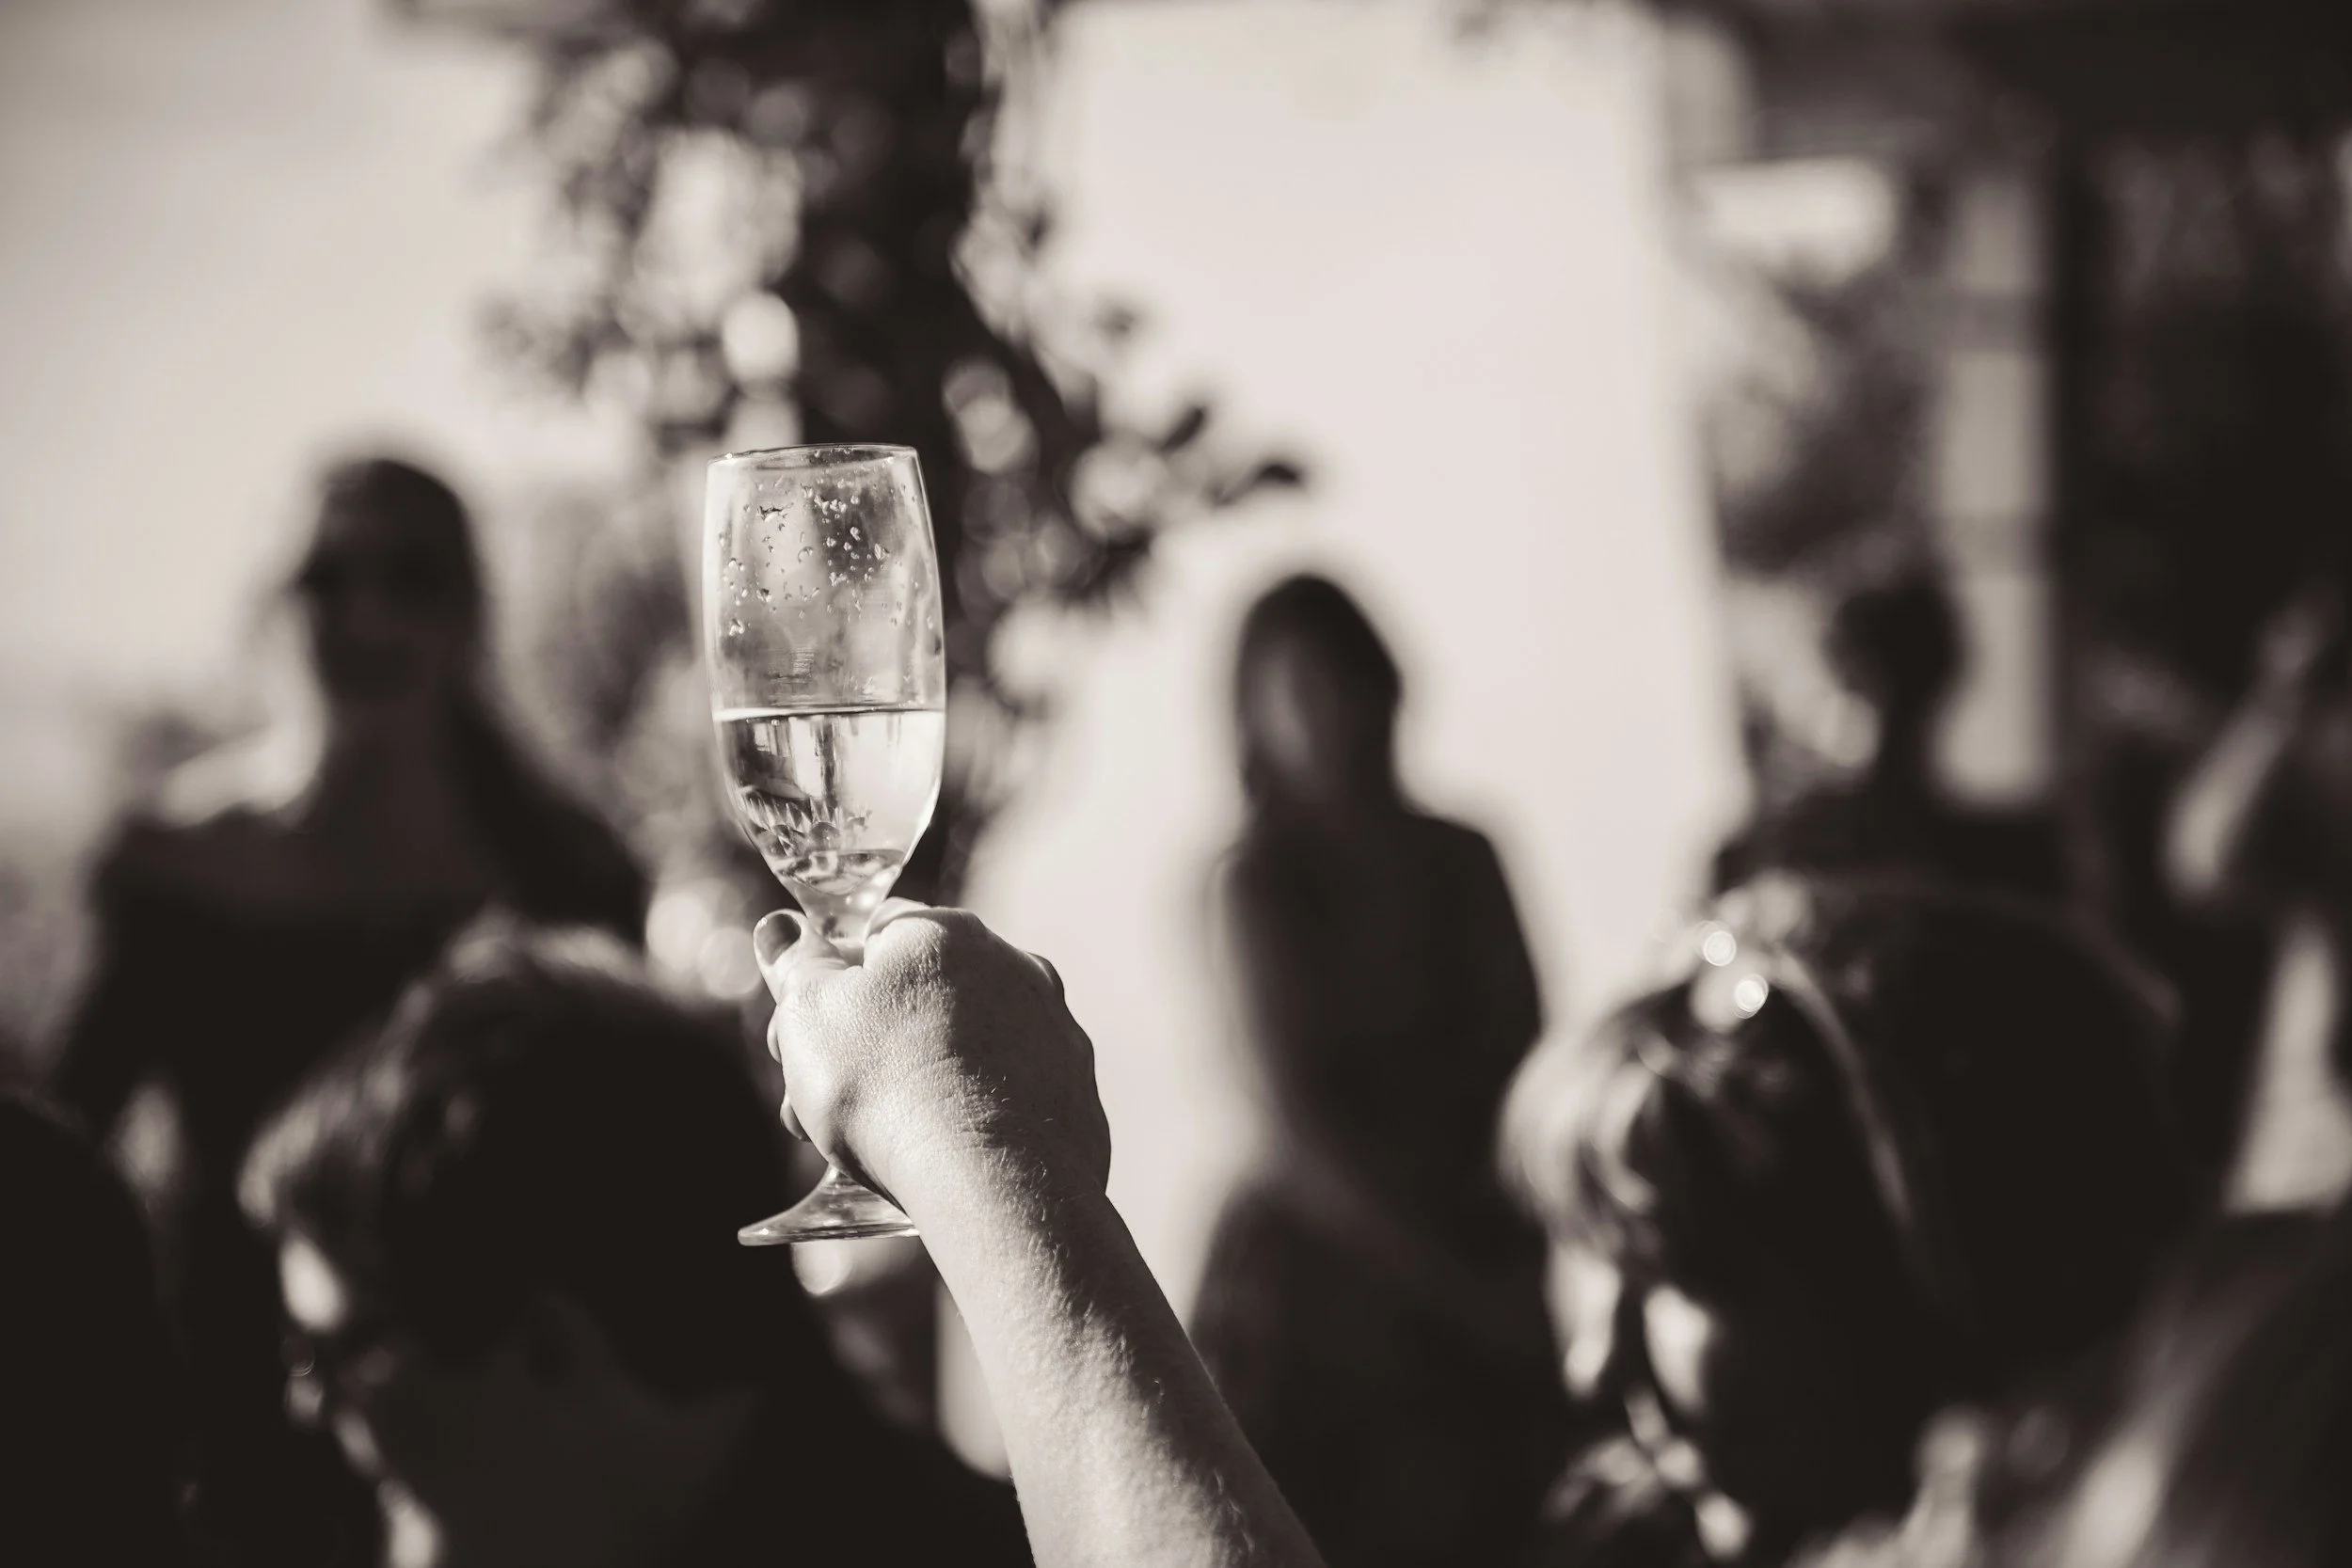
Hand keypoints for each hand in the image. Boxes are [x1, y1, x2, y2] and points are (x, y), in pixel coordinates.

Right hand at [755, 900, 1111, 1214]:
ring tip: (874, 1144)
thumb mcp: (810, 1015)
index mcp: (948, 934)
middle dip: (867, 1043)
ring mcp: (1055, 1032)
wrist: (991, 1182)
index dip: (830, 981)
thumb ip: (796, 966)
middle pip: (921, 996)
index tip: (804, 1035)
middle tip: (822, 1103)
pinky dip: (974, 1118)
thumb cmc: (888, 1086)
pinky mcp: (1077, 1095)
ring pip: (965, 1049)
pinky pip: (1009, 1097)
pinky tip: (945, 1157)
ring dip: (917, 1081)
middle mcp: (1015, 969)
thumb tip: (781, 928)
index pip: (877, 933)